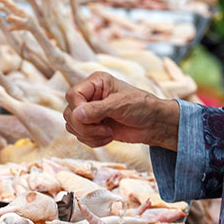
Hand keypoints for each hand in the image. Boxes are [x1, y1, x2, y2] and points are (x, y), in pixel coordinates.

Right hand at [63, 72, 179, 149]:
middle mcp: (89, 96)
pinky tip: (109, 137)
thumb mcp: (120, 105)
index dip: (77, 109)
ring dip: (89, 135)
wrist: (154, 124)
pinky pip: (80, 136)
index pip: (72, 95)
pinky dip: (92, 141)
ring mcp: (90, 111)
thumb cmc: (142, 107)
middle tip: (104, 129)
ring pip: (72, 126)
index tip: (92, 119)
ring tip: (108, 133)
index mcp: (95, 83)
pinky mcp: (92, 126)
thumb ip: (97, 109)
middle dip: (84, 126)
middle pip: (69, 113)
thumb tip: (75, 115)